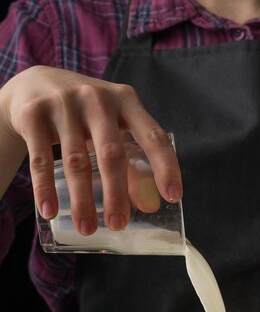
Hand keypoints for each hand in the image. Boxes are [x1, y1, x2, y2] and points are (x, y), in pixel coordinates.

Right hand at [0, 65, 181, 233]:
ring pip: (77, 161)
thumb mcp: (112, 130)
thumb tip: (151, 206)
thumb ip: (132, 165)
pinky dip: (46, 188)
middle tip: (117, 225)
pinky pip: (42, 159)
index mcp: (126, 102)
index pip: (153, 135)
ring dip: (81, 200)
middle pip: (112, 153)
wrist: (35, 82)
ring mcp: (64, 104)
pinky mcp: (34, 114)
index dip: (166, 166)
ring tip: (86, 228)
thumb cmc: (86, 115)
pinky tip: (50, 211)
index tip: (173, 197)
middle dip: (116, 194)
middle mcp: (98, 99)